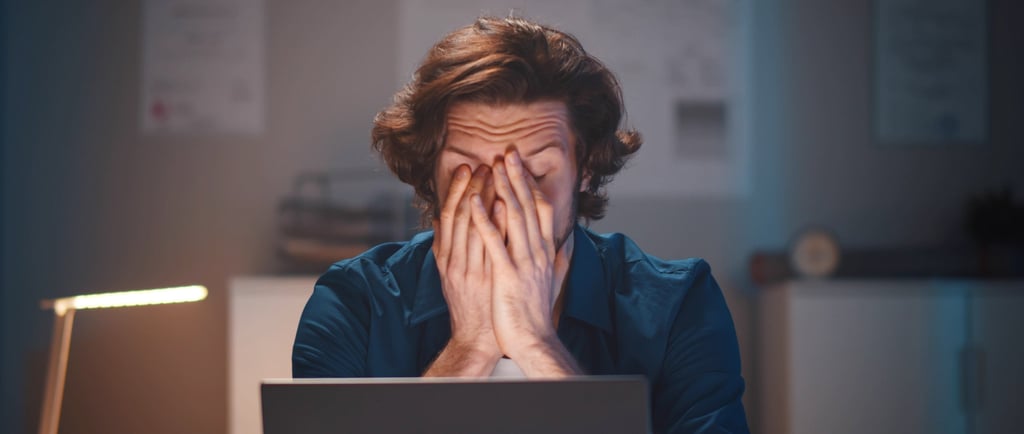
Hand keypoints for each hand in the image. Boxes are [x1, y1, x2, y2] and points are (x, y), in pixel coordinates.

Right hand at [431, 164, 501, 363]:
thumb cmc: (467, 302)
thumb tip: (443, 218)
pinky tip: (503, 205)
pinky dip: (496, 225)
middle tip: (484, 163)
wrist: (475, 337)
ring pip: (475, 226)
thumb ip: (446, 244)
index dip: (456, 189)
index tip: (465, 168)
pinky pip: (491, 246)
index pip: (449, 214)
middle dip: (472, 187)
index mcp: (445, 256)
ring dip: (485, 198)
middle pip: (462, 216)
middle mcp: (454, 260)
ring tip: (495, 174)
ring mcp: (470, 270)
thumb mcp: (448, 272)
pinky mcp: (485, 280)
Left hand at [470, 149, 578, 374]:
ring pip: (514, 217)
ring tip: (493, 165)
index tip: (521, 166)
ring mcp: (524, 262)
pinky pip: (495, 241)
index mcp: (547, 252)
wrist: (534, 342)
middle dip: (517, 177)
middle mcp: (538, 252)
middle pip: (529, 206)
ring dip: (503, 188)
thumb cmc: (538, 315)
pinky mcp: (507, 275)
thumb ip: (561, 261)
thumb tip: (568, 245)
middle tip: (508, 152)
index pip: (542, 210)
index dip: (531, 185)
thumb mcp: (554, 282)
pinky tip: (477, 200)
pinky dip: (486, 218)